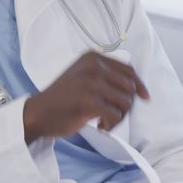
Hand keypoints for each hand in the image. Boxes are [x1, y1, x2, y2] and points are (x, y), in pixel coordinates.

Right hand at [22, 51, 148, 142]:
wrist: (38, 113)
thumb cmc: (62, 99)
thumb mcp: (83, 76)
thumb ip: (105, 76)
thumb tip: (137, 87)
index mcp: (93, 57)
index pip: (128, 70)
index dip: (139, 85)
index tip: (144, 97)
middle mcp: (93, 66)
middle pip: (130, 87)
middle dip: (126, 105)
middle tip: (112, 115)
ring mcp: (91, 83)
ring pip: (125, 102)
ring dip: (119, 117)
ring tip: (104, 121)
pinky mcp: (89, 101)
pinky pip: (116, 115)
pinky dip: (111, 124)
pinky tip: (99, 125)